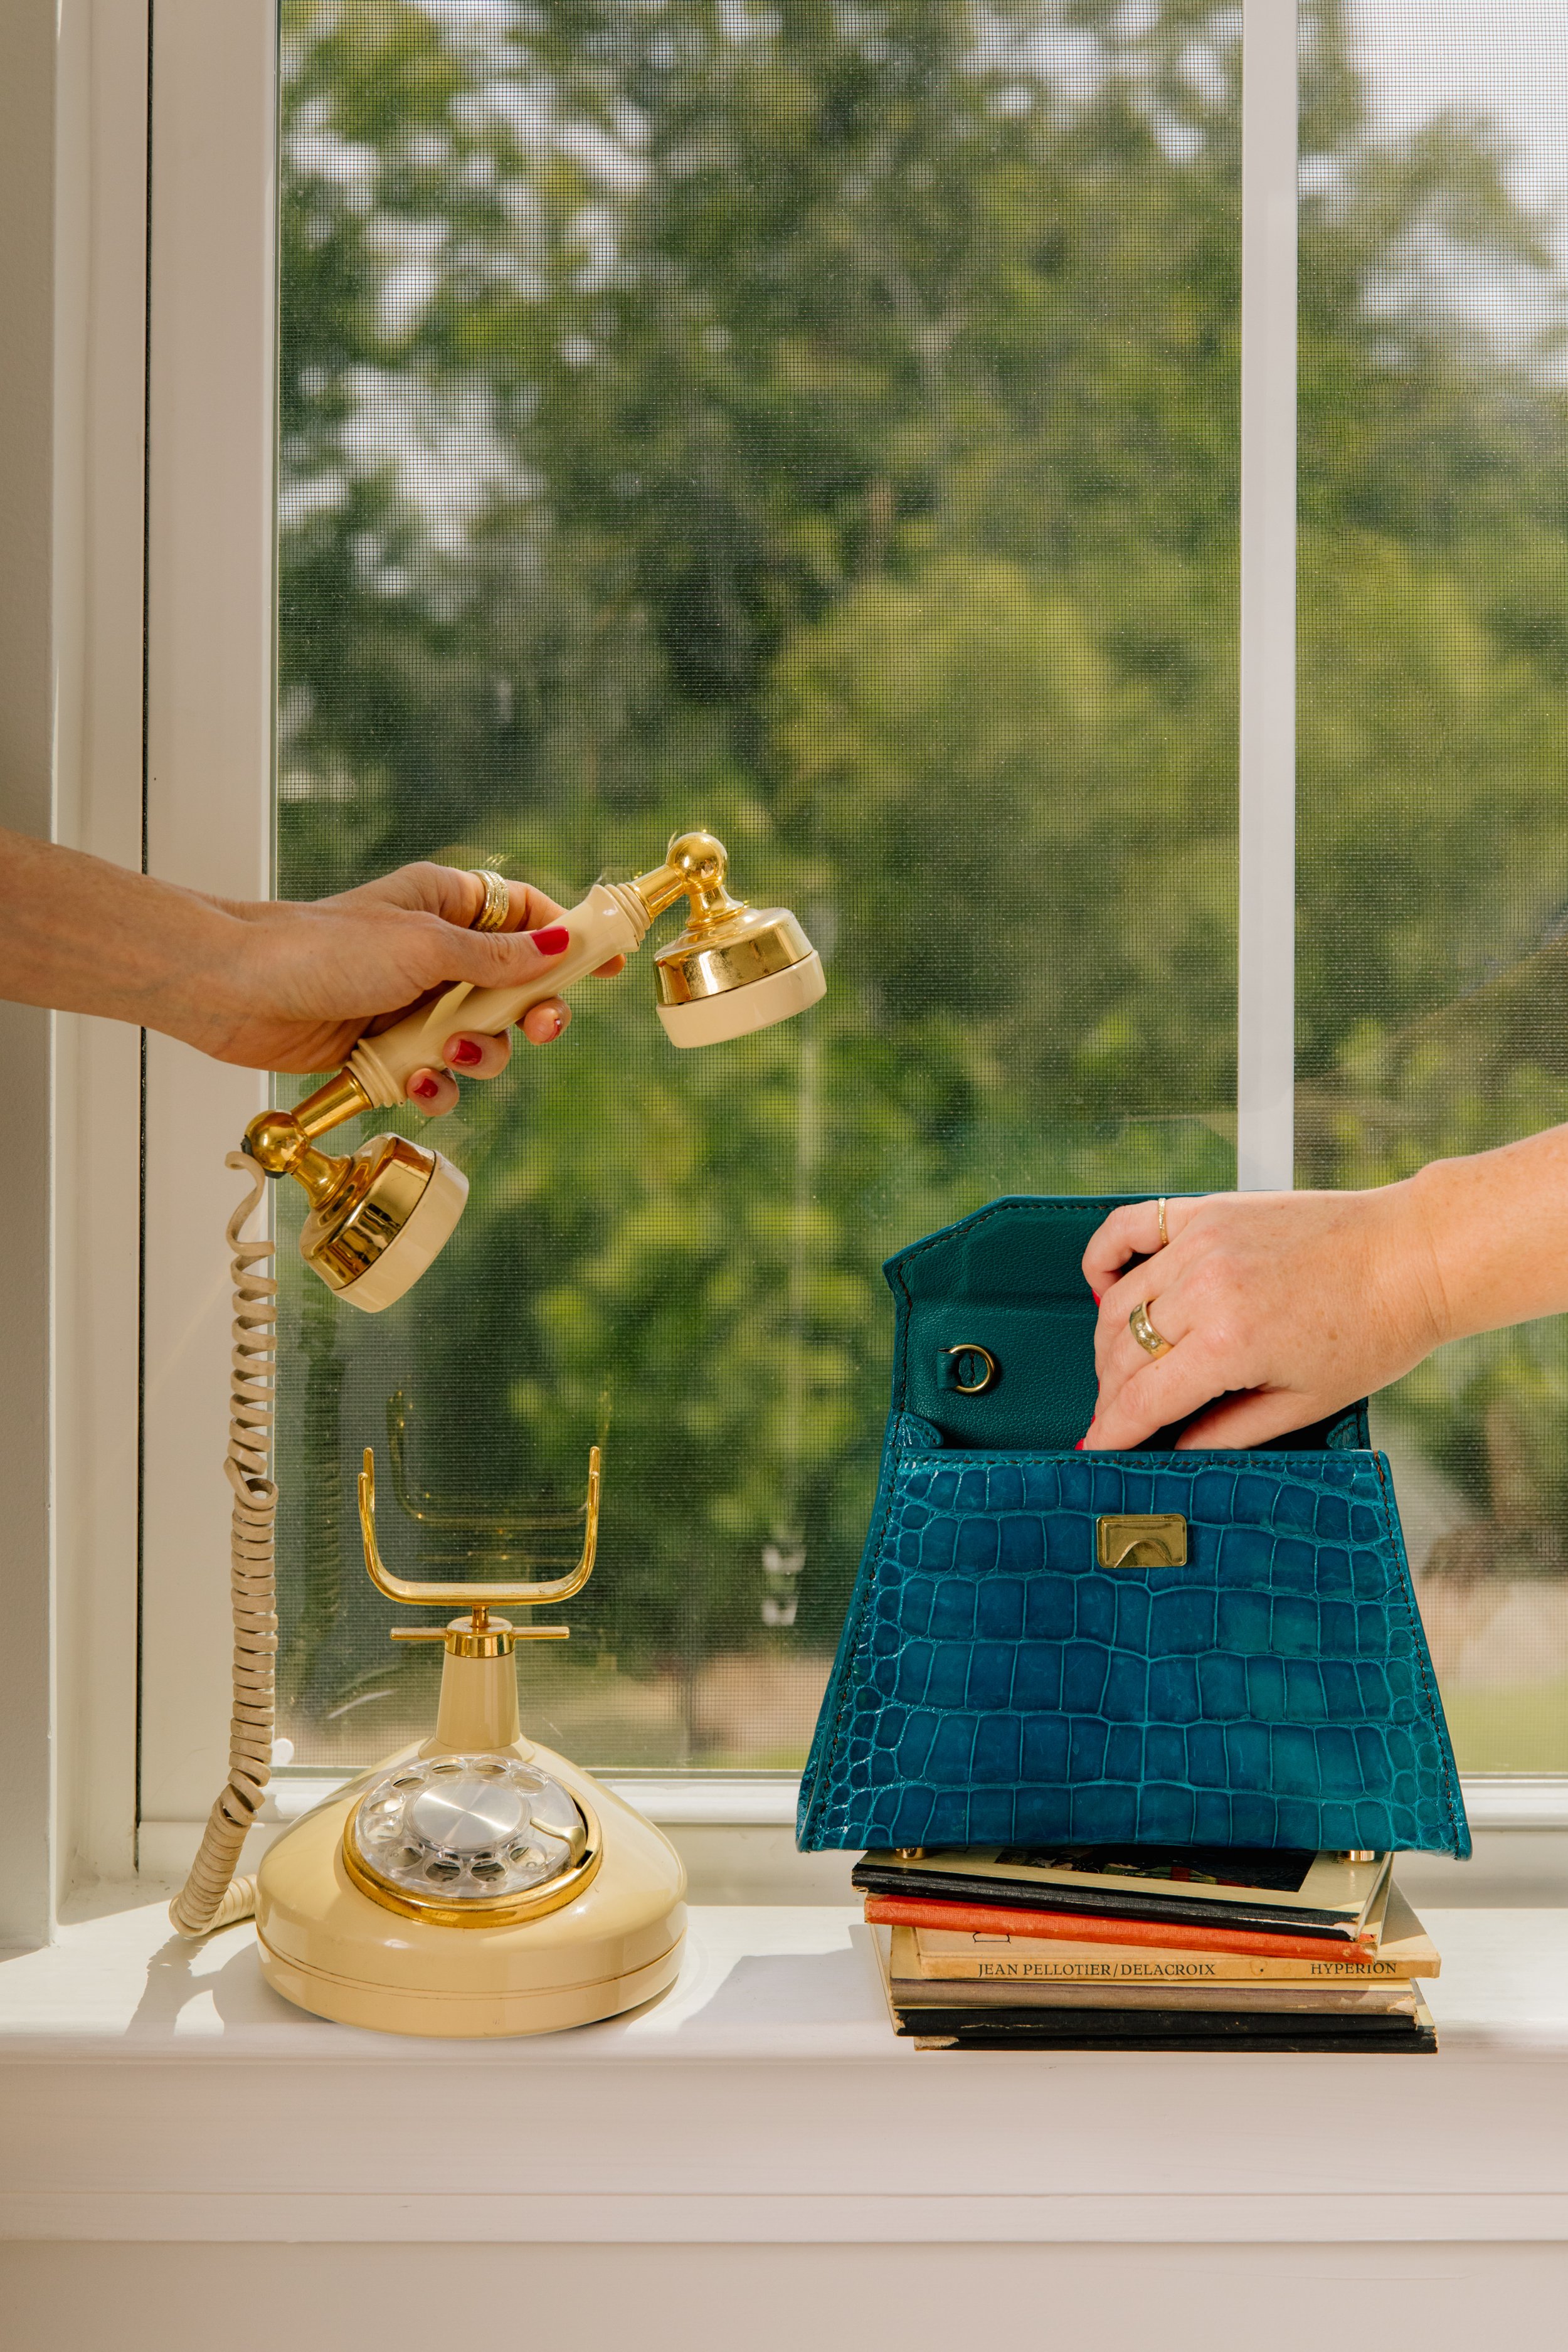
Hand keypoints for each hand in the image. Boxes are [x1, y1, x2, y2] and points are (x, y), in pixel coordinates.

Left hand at [202, 864, 623, 1110]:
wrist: (234, 991)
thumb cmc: (320, 950)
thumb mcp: (424, 948)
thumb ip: (498, 958)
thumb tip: (562, 946)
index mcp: (447, 906)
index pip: (528, 918)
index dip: (570, 943)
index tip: (607, 967)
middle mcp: (434, 954)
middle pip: (516, 990)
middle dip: (529, 1016)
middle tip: (539, 1029)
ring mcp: (411, 1005)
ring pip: (482, 1041)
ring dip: (478, 1057)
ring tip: (447, 1055)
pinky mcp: (386, 1050)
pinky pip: (437, 1076)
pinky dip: (436, 1088)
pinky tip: (419, 1087)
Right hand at [1078, 1187, 1449, 1448]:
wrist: (1412, 1256)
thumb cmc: (1374, 1333)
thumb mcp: (1306, 1404)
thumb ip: (1231, 1431)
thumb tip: (1177, 1447)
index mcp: (1230, 1344)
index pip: (1141, 1398)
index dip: (1111, 1430)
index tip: (1094, 1448)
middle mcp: (1205, 1289)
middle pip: (1122, 1353)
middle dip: (1109, 1394)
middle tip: (1115, 1417)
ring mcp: (1201, 1243)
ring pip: (1119, 1302)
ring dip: (1108, 1343)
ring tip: (1119, 1368)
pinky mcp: (1207, 1210)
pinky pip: (1129, 1228)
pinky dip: (1103, 1258)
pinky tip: (1103, 1287)